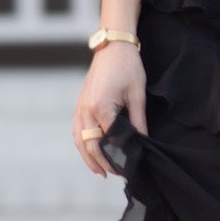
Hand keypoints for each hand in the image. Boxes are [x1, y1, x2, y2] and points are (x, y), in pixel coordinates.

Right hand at [73, 44, 147, 177]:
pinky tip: (90, 152)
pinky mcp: (79, 104)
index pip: (108, 142)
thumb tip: (142, 143)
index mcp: (101, 107)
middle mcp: (86, 110)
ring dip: (89, 157)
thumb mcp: (137, 95)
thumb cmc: (128, 67)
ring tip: (101, 172)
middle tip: (117, 175)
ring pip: (80, 140)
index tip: (128, 169)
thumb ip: (138, 122)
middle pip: (91, 145)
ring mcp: (80, 107)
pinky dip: (82, 144)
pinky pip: (77, 130)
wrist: (112, 45)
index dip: (118, 157)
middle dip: (103, 162)